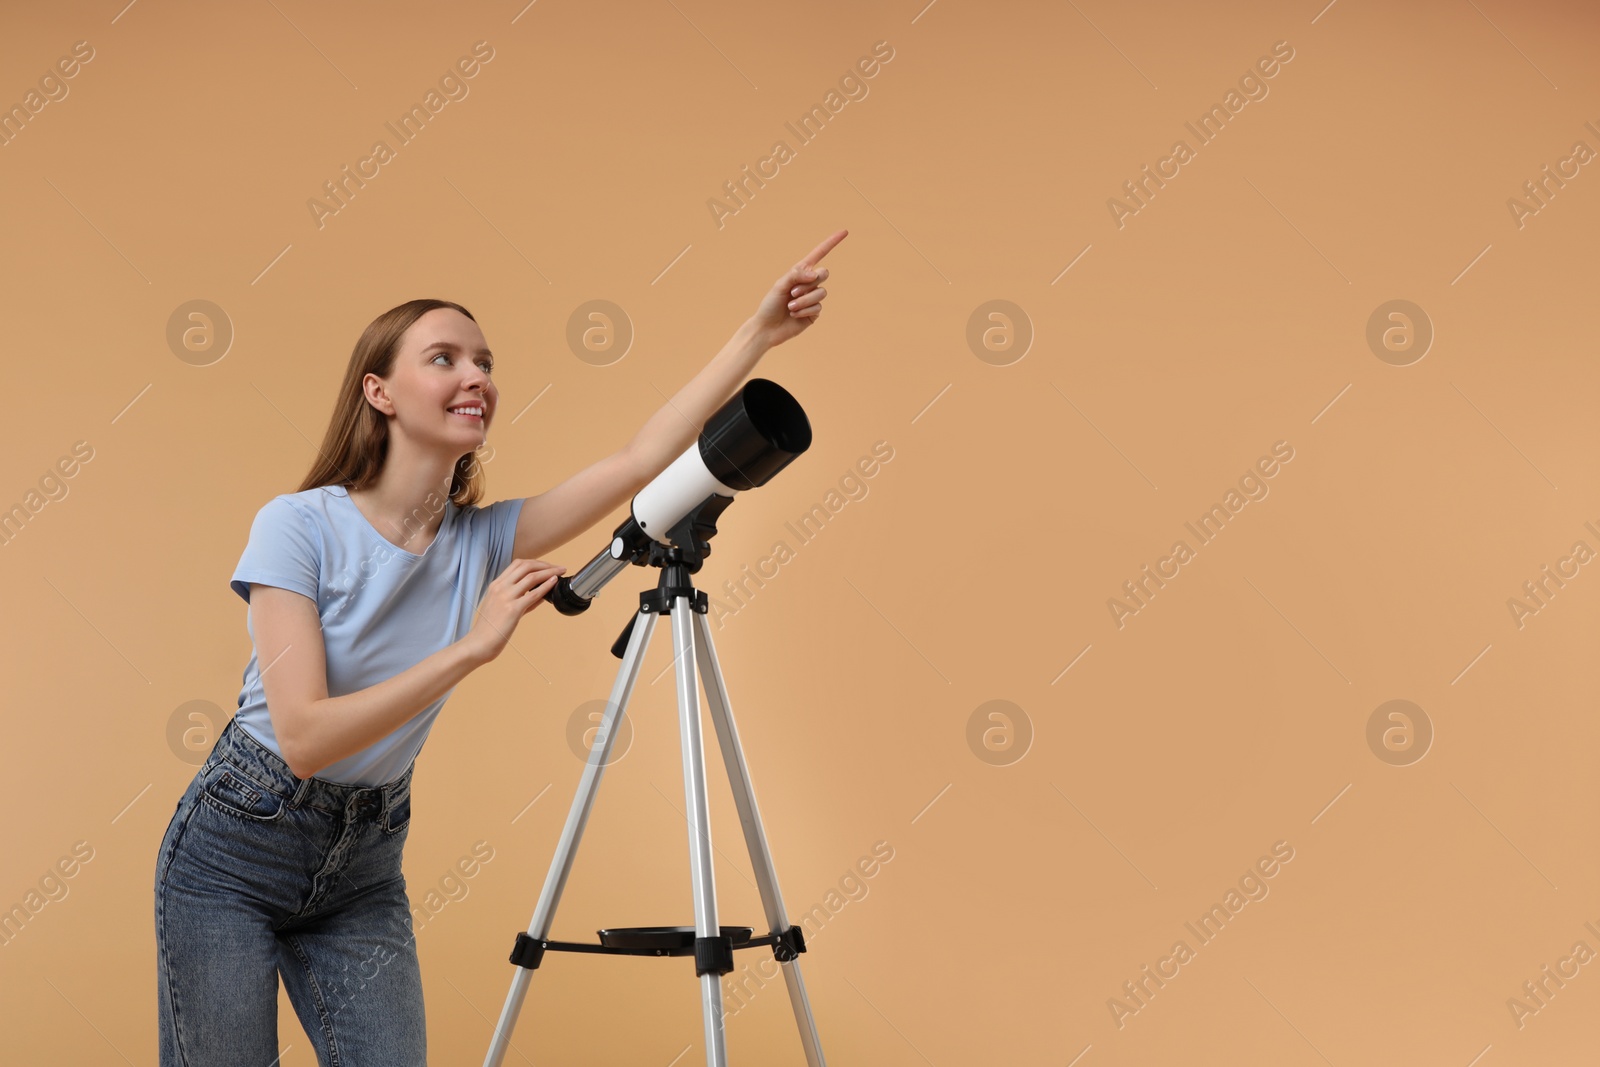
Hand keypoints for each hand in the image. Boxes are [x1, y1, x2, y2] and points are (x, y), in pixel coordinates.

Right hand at [463, 558, 566, 664]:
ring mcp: (506, 597)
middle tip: (558, 567)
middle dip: (545, 564)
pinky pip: (533, 594)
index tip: (548, 566)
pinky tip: (554, 582)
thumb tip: (541, 593)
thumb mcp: (502, 606)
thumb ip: (521, 598)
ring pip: (531, 576)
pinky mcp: (513, 609)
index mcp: (496, 585)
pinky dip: (546, 585)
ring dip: (549, 572)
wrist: (480, 643)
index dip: (535, 562)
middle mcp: (500, 587)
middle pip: (525, 566)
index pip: (517, 564)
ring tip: (560, 571)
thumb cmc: (491, 628)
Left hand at [748, 229, 847, 347]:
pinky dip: (804, 310)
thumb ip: (796, 274)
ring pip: (821, 292)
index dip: (832, 243)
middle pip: (824, 273)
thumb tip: (816, 273)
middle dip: (811, 281)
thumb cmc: (770, 305)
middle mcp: (809, 284)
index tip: (845, 231)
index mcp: (800, 273)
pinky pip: (818, 306)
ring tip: (790, 306)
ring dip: (804, 299)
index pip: (819, 254)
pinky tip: (794, 314)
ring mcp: (813, 298)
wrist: (768, 328)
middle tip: (794, 291)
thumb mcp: (780, 284)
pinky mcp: (814, 313)